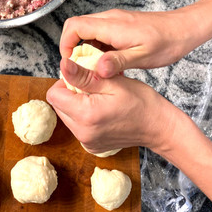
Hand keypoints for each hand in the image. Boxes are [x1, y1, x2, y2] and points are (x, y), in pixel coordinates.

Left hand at [46, 58, 181, 153]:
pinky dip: (83, 117)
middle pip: (58, 106)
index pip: (54, 95)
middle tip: (92, 88)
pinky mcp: (91, 146)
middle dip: (70, 93)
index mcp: (85, 115)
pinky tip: (101, 112)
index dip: (65, 82)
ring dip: (76, 105)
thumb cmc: (140, 102)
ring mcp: (86, 142)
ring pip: (66, 116)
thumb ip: (83, 76)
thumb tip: (63, 65)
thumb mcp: (112, 82)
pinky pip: (77, 127)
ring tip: (98, 99)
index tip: (82, 78)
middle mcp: (82, 132)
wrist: (157, 127)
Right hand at [60, 8, 203, 77]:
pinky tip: (109, 63)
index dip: (65, 44)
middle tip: (81, 69)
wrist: (184, 29)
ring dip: (86, 51)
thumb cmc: (167, 42)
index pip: (74, 26)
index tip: (69, 62)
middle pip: (77, 28)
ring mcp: (114, 21)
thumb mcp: (144, 56)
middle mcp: (109, 19)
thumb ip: (119, 61)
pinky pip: (99, 36)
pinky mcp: (119, 26)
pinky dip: (98, 50)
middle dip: (73, 49)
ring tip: (96, 69)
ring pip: (88, 33)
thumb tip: (97, 69)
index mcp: (112, 25)